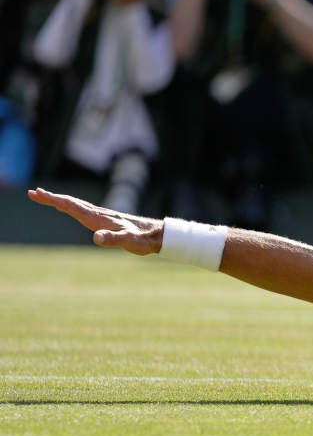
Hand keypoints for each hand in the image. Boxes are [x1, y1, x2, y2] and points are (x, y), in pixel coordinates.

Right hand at [27, 188, 162, 254]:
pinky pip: (84, 210)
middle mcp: (98, 214)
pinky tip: (69, 208)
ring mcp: (102, 215)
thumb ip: (112, 239)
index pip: (71, 206)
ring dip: (59, 200)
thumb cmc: (142, 240)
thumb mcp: (127, 242)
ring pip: (76, 205)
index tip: (37, 193)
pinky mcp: (106, 219)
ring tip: (45, 197)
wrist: (156, 235)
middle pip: (70, 203)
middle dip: (51, 198)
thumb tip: (96, 238)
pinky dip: (71, 206)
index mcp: (98, 217)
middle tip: (32, 193)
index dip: (53, 200)